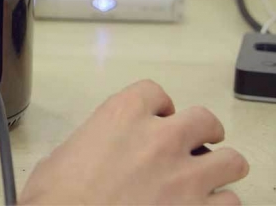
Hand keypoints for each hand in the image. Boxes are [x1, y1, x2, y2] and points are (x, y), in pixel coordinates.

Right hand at [20, 80, 248, 205]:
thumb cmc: (56, 199)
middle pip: (203, 119)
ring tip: (207, 178)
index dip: (157, 107)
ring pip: (231, 160)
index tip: (156, 118)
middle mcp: (158, 139)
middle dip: (201, 131)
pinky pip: (231, 202)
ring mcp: (183, 176)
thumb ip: (89, 146)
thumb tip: (90, 157)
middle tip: (192, 145)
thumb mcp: (60, 158)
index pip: (154, 92)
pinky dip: (220, 204)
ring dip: (219, 168)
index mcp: (121, 117)